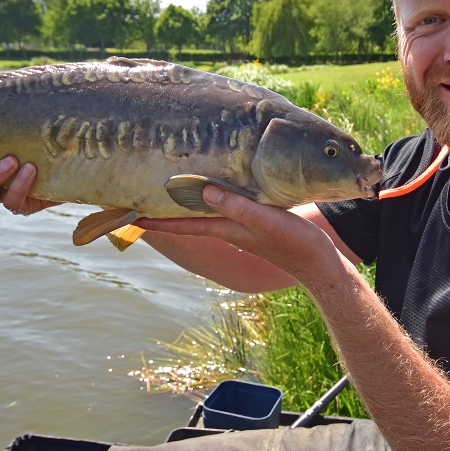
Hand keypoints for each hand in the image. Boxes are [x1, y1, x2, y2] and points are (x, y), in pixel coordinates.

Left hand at [135, 186, 342, 283]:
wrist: (318, 264)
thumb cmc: (293, 242)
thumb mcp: (265, 219)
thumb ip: (237, 206)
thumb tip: (205, 191)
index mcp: (225, 229)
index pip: (182, 224)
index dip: (157, 220)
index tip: (130, 214)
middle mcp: (228, 228)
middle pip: (188, 217)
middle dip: (165, 208)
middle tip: (141, 196)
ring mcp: (241, 226)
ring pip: (205, 211)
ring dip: (187, 201)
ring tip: (169, 187)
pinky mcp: (255, 221)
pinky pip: (225, 206)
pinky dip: (214, 197)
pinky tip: (215, 187)